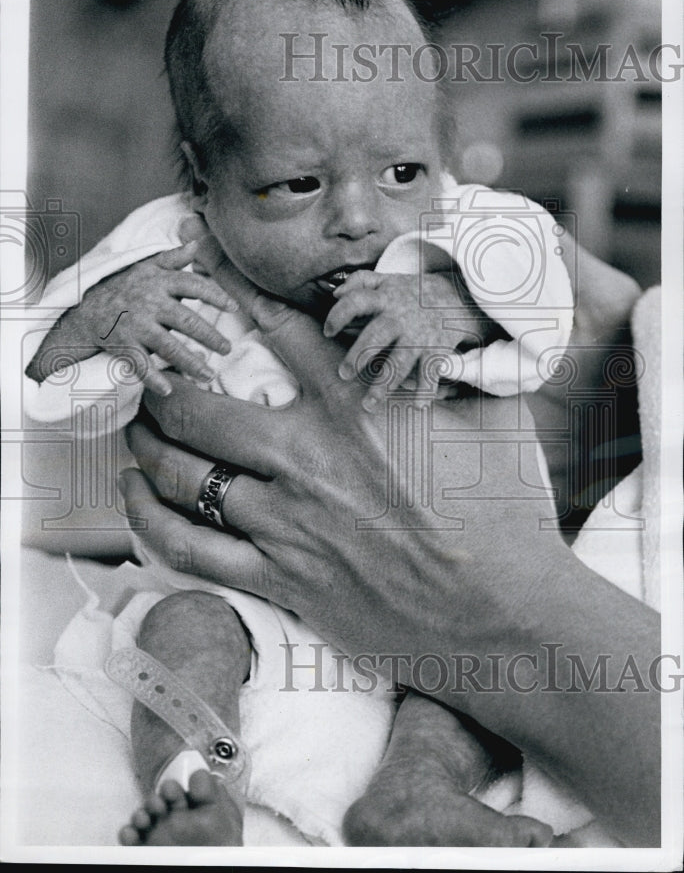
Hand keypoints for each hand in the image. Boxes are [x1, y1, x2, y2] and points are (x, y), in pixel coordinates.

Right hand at [78, 241, 236, 394]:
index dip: (215, 295)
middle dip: (209, 336)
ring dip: (190, 362)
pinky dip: (152, 378)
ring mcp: (135, 325)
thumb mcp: (146, 267)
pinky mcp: (122, 344)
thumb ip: (173, 259)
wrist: (85, 306)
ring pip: (167, 346)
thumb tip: (196, 243)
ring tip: (209, 375)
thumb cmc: (124, 286)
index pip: (193, 285)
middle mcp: (149, 303)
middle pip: (186, 321)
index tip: (234, 307)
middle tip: (227, 349)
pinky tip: (168, 390)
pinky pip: (139, 364)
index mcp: (159, 282)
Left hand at [120, 287, 659, 847]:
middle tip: (155, 377)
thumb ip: (448, 364)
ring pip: (180, 475)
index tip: (201, 266)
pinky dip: (149, 521)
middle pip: (197, 406)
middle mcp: (308, 458)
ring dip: (146, 447)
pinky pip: (188, 549)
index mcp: (355, 406)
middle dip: (162, 384)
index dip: (231, 290)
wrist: (506, 613)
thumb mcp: (491, 414)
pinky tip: (137, 499)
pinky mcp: (281, 581)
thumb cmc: (505, 512)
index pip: (276, 327)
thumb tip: (440, 327)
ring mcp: (287, 524)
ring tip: (139, 431)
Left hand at [323, 269, 495, 411]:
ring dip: (384, 384)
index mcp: (385, 299)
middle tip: (343, 374)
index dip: (339, 315)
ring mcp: (420, 335)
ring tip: (368, 404)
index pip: (357, 301)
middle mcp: (400, 318)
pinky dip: (426, 390)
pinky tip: (418, 406)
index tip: (327, 332)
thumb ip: (360, 281)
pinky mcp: (438, 349)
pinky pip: (431, 372)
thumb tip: (334, 294)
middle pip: (377, 335)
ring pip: (400, 362)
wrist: (458, 293)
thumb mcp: (387, 279)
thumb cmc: (412, 292)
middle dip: (359, 355)